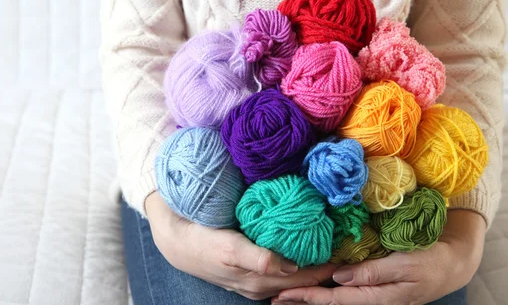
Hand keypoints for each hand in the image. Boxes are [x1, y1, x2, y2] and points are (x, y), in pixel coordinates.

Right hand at [145, 192, 337, 299]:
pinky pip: (280, 267)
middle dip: (325, 266)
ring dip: (312, 263)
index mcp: (260, 280)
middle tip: (348, 246)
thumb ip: (259, 258)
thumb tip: (290, 267)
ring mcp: (255, 278)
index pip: (305, 278)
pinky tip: (302, 246)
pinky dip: (296, 259)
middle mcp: (262, 284)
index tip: (349, 251)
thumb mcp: (228, 249)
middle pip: (302, 279)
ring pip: (293, 274)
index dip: (327, 267)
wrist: (176, 240)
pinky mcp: (249, 268)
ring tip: (331, 245)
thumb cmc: (202, 242)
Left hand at [272, 209, 484, 304]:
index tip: (285, 294)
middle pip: (331, 301)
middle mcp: (371, 298)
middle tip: (274, 297)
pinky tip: (313, 283)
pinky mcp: (372, 284)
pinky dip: (325, 286)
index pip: (336, 300)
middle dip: (302, 299)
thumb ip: (373, 273)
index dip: (309, 297)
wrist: (451, 263)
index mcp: (377, 297)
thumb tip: (339, 278)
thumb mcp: (405, 265)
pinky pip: (344, 289)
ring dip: (311, 294)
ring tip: (286, 293)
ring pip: (335, 296)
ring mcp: (371, 293)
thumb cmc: (430, 261)